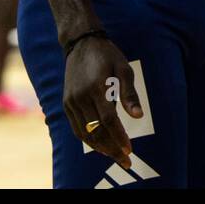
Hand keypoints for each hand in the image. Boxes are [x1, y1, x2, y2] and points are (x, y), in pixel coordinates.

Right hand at [63, 36, 143, 168]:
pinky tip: (100, 144)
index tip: (130, 149)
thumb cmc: (108, 55)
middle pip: (96, 131)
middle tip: (125, 160)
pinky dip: (88, 139)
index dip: (119, 137)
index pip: (108, 120)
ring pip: (84, 133)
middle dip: (111, 148)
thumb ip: (129, 94)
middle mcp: (80, 98)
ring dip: (99, 147)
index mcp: (96, 88)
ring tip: (114, 155)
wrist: (81, 44)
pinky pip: (76, 128)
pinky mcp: (66, 104)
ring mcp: (71, 102)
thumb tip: (138, 115)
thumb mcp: (124, 69)